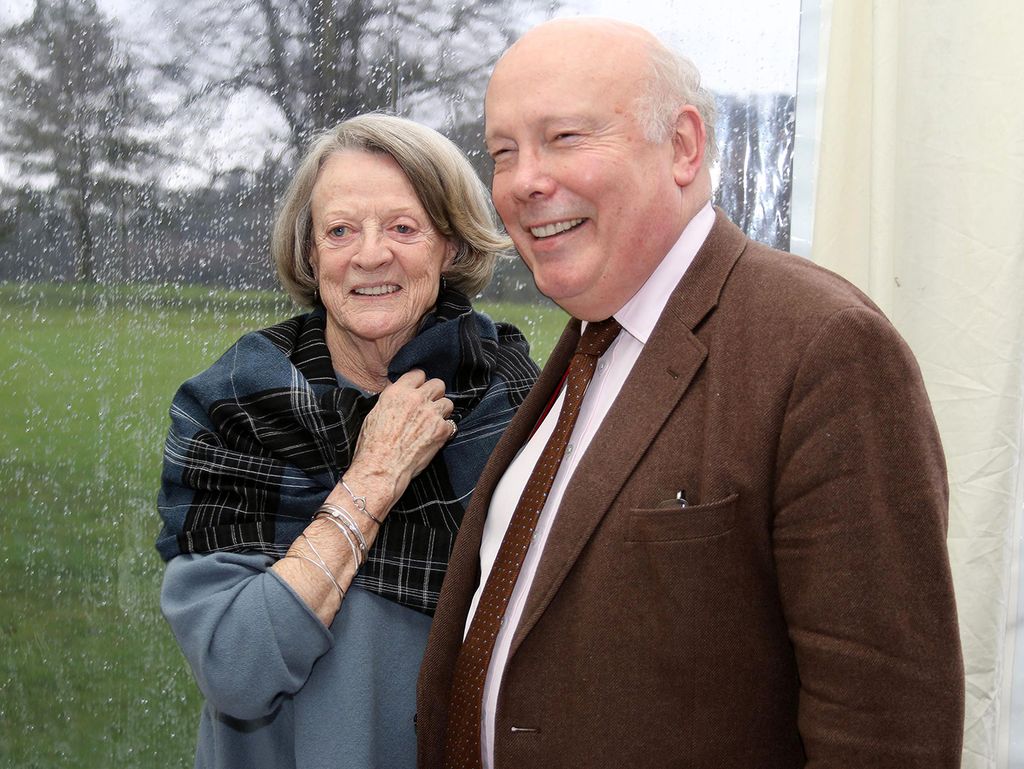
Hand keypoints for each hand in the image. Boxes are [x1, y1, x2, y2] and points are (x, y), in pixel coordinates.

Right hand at [345, 370, 453, 512]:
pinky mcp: (441, 430)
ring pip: (448, 402)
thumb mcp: (376, 413)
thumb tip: (402, 395)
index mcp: (397, 392)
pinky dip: (444, 430)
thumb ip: (393, 400)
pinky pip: (451, 424)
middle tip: (429, 406)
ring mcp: (431, 414)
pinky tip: (434, 437)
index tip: (419, 391)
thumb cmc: (372, 445)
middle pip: (438, 384)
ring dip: (442, 411)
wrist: (381, 468)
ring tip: (433, 422)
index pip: (418, 374)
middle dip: (435, 394)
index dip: (419, 383)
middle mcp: (416, 399)